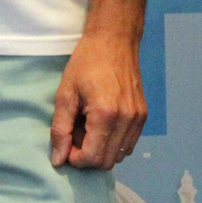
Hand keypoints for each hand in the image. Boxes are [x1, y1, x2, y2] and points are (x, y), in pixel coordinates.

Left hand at [50, 32, 146, 168]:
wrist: (114, 40)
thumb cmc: (85, 63)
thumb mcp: (65, 93)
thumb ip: (60, 129)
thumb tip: (58, 160)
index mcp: (105, 114)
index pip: (92, 158)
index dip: (75, 158)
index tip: (66, 143)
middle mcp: (126, 120)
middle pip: (106, 162)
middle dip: (87, 156)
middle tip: (76, 134)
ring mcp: (137, 119)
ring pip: (119, 156)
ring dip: (101, 151)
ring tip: (89, 128)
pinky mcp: (143, 116)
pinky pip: (129, 144)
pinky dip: (114, 143)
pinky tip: (102, 125)